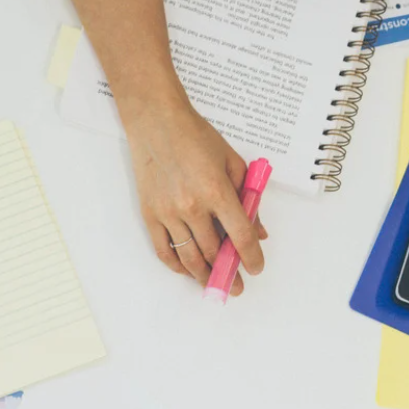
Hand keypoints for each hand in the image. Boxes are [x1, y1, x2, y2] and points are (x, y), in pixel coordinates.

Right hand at [121, 96, 265, 293]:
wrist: (157, 123)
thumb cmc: (196, 138)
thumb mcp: (232, 162)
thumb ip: (248, 198)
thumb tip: (258, 231)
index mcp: (217, 191)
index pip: (240, 236)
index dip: (251, 257)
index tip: (256, 268)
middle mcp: (192, 206)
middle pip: (214, 253)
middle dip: (228, 273)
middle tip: (236, 284)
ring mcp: (169, 213)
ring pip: (190, 258)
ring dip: (204, 276)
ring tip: (213, 284)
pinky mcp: (150, 215)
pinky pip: (164, 251)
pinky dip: (177, 266)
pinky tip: (187, 270)